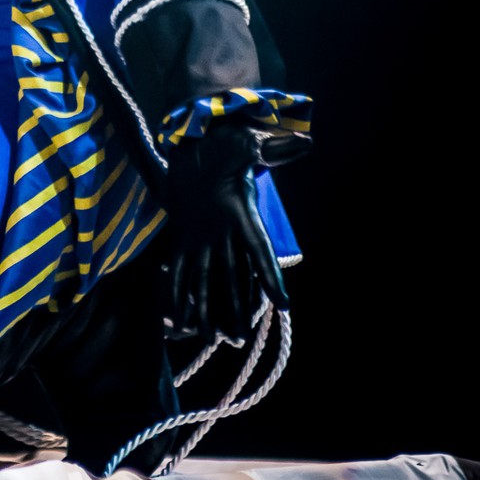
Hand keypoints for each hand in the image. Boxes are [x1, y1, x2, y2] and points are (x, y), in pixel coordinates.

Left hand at [163, 118, 286, 345]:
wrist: (198, 140)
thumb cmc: (226, 141)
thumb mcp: (250, 143)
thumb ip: (275, 148)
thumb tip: (306, 141)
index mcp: (243, 213)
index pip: (260, 249)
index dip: (271, 276)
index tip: (284, 303)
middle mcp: (225, 231)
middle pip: (234, 276)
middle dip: (236, 307)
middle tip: (239, 339)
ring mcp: (203, 236)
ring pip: (206, 279)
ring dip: (206, 308)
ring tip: (209, 338)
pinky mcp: (182, 235)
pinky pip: (179, 268)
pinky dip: (176, 290)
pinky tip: (173, 315)